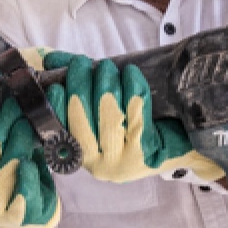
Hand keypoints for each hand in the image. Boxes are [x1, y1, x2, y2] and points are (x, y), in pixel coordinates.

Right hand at [0, 94, 60, 227]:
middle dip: (4, 125)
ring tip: (31, 124)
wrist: (21, 211)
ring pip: (4, 169)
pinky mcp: (12, 217)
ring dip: (19, 143)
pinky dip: (27, 175)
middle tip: (20, 105)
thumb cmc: (5, 168)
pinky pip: (21, 193)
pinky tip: (31, 161)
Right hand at [43, 52, 223, 182]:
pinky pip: (135, 112)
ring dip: (106, 83)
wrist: (176, 146)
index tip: (56, 84)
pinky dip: (132, 88)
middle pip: (83, 120)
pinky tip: (131, 73)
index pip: (62, 130)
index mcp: (82, 158)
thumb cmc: (133, 127)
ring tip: (108, 67)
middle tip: (83, 63)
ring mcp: (123, 161)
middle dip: (81, 85)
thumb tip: (50, 61)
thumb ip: (75, 87)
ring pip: (108, 115)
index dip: (58, 106)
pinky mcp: (145, 151)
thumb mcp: (102, 112)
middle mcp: (100, 165)